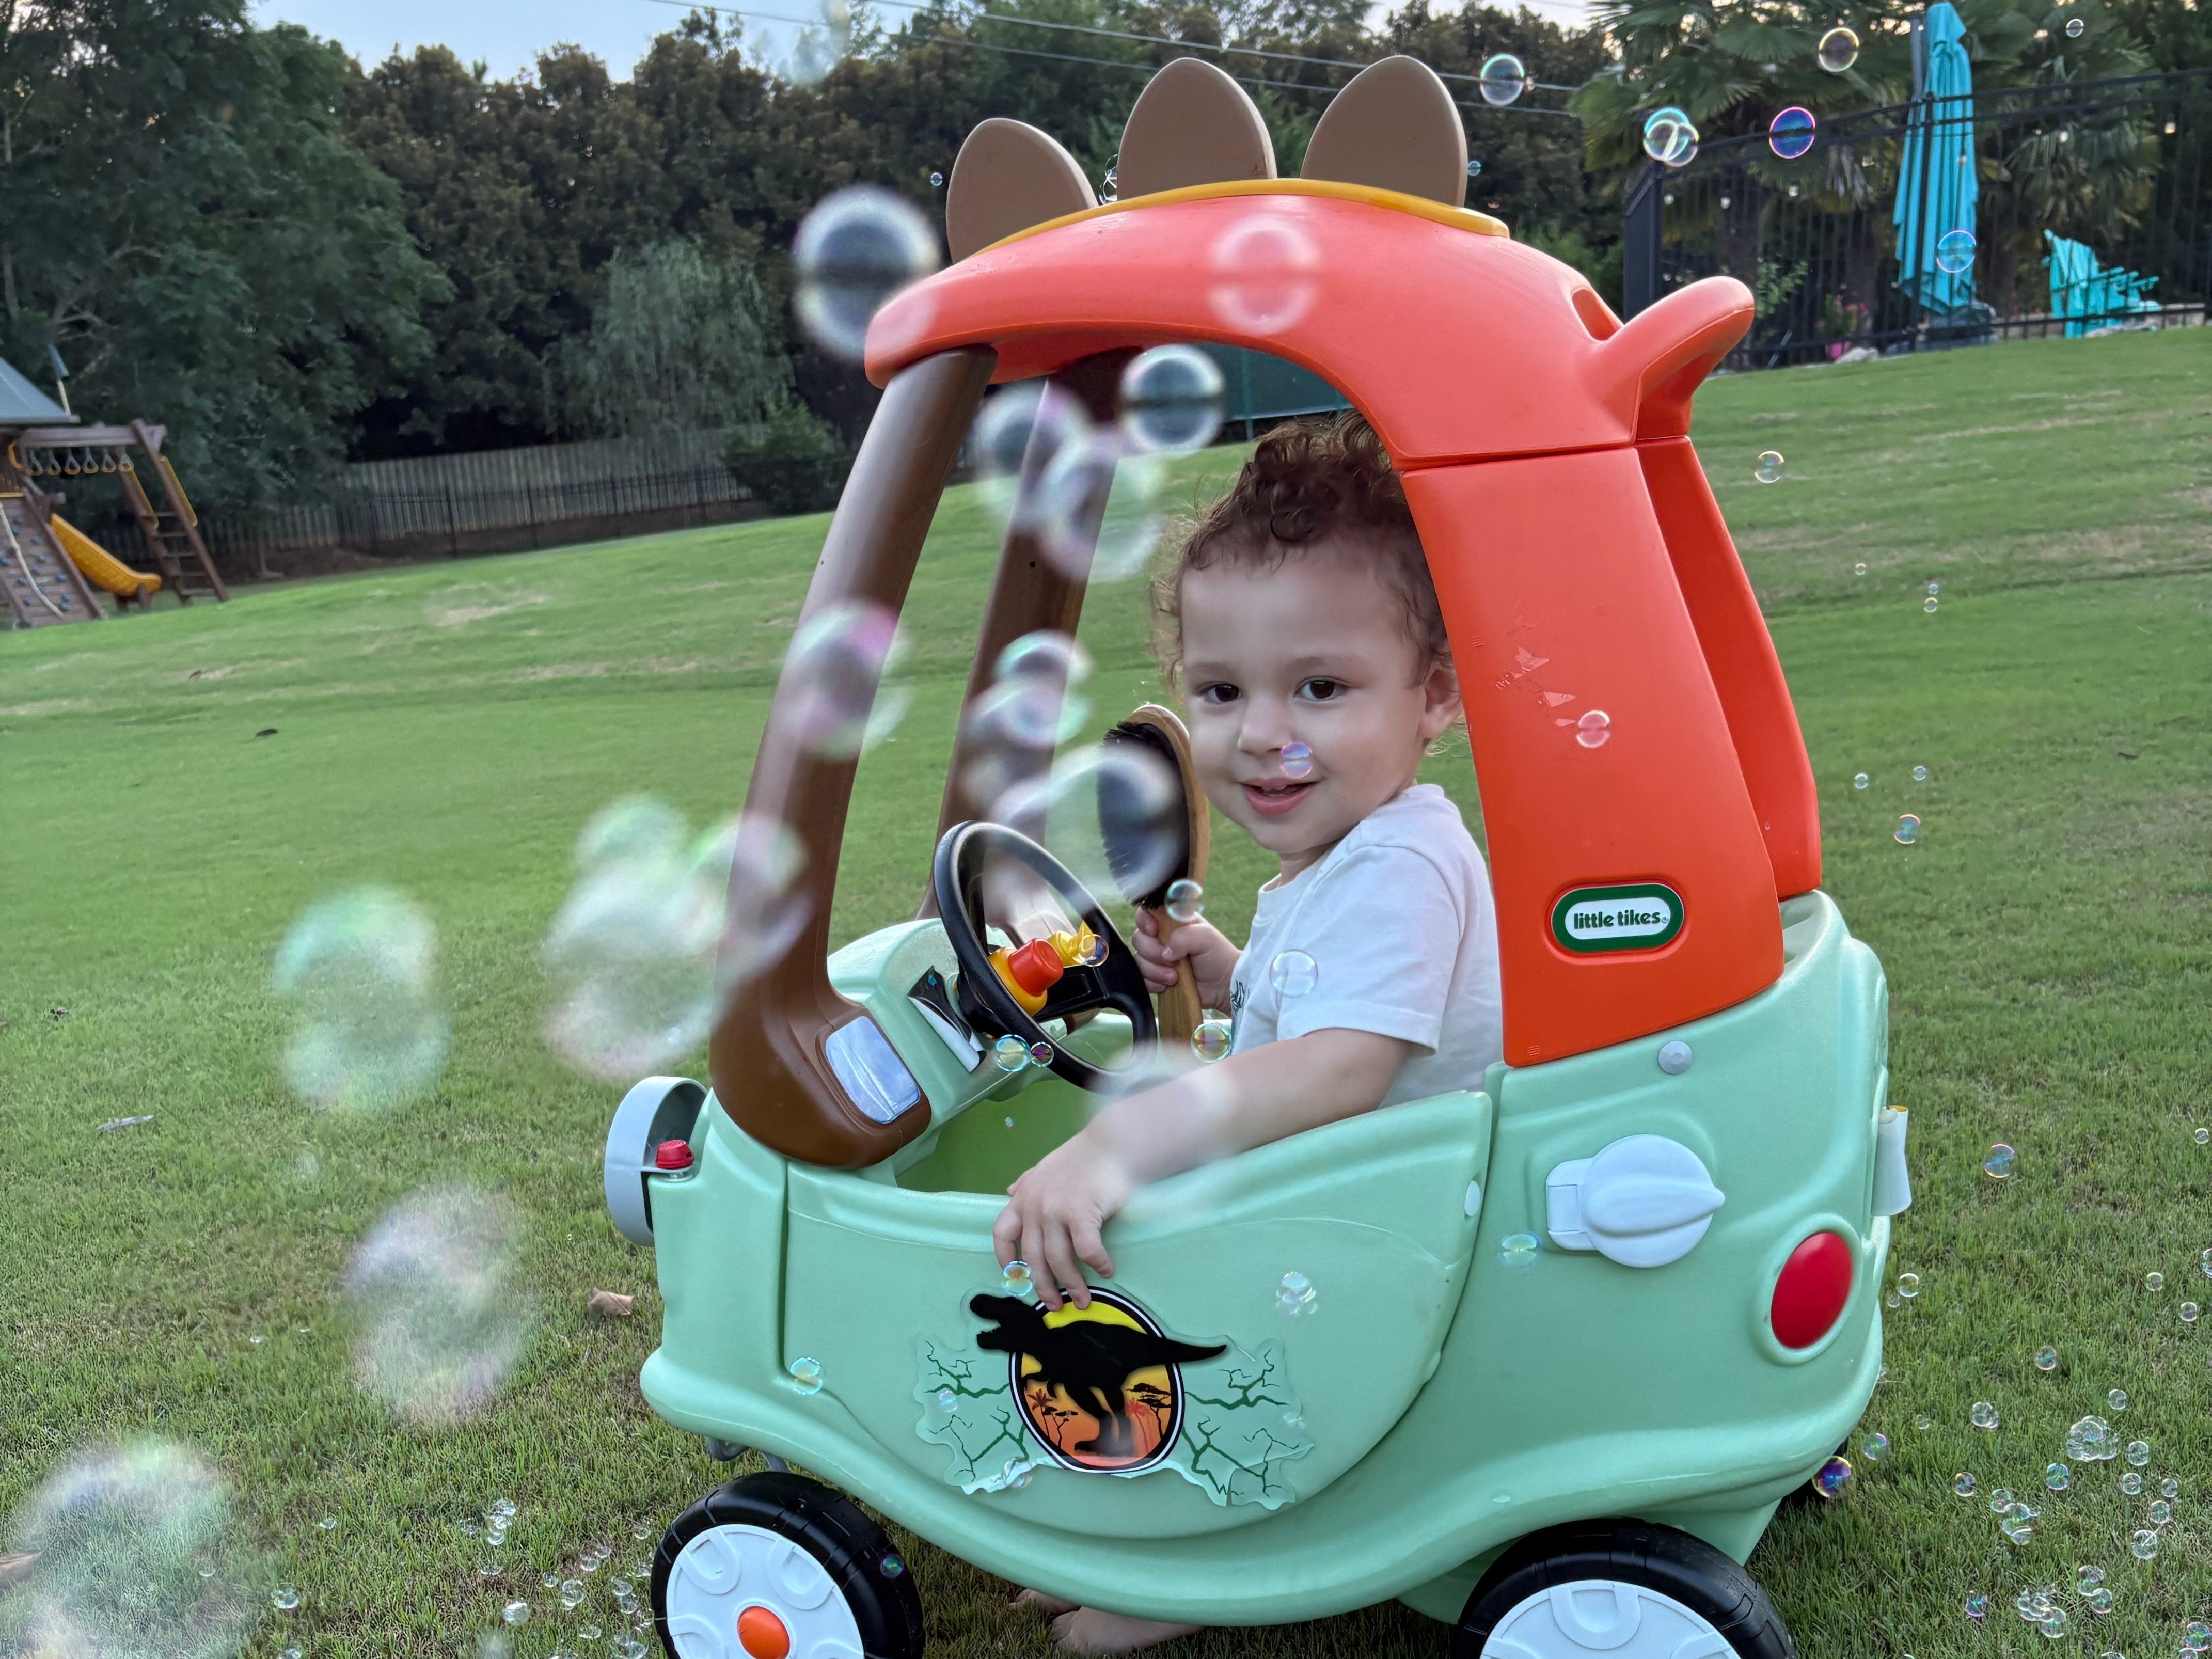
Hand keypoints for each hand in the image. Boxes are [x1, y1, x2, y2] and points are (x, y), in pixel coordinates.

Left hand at [993, 1130, 1134, 1309]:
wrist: (1110, 1143)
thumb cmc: (1080, 1158)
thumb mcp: (1045, 1168)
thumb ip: (1027, 1183)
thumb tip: (1009, 1190)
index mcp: (1023, 1198)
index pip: (1002, 1234)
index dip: (1005, 1259)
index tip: (1014, 1277)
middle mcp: (1034, 1206)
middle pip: (1033, 1258)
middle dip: (1043, 1286)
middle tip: (1053, 1305)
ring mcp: (1056, 1210)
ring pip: (1059, 1260)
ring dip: (1071, 1284)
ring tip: (1082, 1299)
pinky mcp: (1081, 1213)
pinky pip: (1087, 1250)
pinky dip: (1097, 1264)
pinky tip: (1106, 1270)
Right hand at [1132, 908, 1237, 1008]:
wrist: (1222, 986)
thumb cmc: (1217, 956)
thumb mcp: (1205, 937)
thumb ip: (1183, 937)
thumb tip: (1165, 952)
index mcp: (1172, 922)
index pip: (1146, 913)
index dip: (1144, 921)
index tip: (1154, 931)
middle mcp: (1161, 938)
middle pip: (1138, 938)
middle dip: (1152, 952)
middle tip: (1172, 961)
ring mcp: (1157, 959)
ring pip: (1138, 960)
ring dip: (1155, 971)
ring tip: (1175, 978)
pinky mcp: (1155, 978)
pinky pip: (1141, 979)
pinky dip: (1152, 983)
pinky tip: (1167, 985)